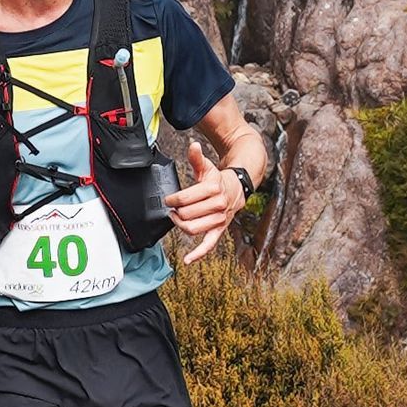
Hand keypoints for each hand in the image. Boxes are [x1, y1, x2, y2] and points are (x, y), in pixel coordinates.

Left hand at [168, 139, 244, 263]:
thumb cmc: (218, 179)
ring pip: (193, 228)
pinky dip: (198, 253)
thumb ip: (197, 158)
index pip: (185, 198)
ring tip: (176, 218)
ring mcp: (219, 219)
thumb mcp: (207, 167)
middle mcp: (217, 205)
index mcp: (213, 188)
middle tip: (172, 208)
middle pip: (187, 214)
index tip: (168, 199)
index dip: (172, 200)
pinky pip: (208, 245)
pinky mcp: (219, 230)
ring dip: (181, 225)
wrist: (237, 189)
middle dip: (176, 212)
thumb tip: (193, 146)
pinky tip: (188, 260)